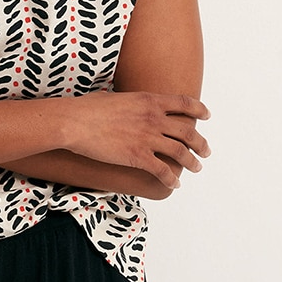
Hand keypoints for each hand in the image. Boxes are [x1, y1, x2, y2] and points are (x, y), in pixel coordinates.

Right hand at [68, 91, 210, 188]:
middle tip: (206, 151)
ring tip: (196, 168)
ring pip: (181, 153)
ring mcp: (147, 138)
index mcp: (149, 100)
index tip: (207, 115)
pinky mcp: (138, 157)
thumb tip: (124, 103)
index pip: (184, 103)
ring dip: (192, 162)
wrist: (74, 122)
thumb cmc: (87, 108)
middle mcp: (154, 118)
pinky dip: (172, 179)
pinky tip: (175, 184)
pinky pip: (163, 171)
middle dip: (201, 143)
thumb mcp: (114, 97)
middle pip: (188, 132)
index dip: (199, 109)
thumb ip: (128, 102)